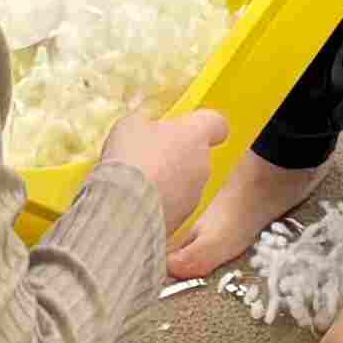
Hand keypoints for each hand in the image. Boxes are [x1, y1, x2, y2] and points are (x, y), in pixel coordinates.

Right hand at [104, 104, 234, 244]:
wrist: (125, 206)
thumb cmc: (132, 156)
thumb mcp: (131, 125)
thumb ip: (147, 123)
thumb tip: (148, 127)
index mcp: (196, 135)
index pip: (217, 124)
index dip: (202, 124)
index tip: (185, 126)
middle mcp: (203, 165)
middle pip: (196, 155)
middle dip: (176, 154)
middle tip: (147, 155)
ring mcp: (195, 194)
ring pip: (185, 182)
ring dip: (167, 181)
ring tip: (136, 182)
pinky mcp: (183, 219)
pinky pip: (174, 205)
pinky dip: (160, 202)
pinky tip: (135, 201)